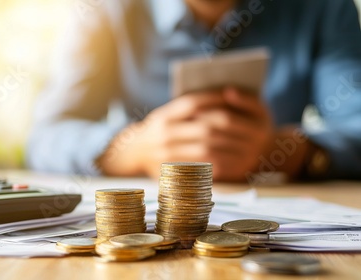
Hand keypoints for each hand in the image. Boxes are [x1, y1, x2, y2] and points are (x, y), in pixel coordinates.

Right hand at [97, 87, 273, 180]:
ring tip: (246, 143)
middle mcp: (164, 133)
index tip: (233, 94)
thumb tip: (223, 97)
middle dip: (228, 125)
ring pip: (205, 149)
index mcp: (163, 115)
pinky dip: (218, 163)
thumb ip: (185, 109)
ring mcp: (166, 153)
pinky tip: (233, 159)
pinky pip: (201, 168)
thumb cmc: (156, 130)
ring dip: (228, 146)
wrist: (129, 153)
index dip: (214, 98)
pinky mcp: (170, 170)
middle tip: (249, 124)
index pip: (193, 103)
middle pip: (204, 126)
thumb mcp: (164, 114)